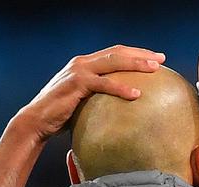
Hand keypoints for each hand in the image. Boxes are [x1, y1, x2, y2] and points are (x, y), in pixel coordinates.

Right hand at [13, 45, 165, 141]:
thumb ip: (100, 97)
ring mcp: (79, 71)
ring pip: (113, 62)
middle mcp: (82, 63)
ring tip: (154, 69)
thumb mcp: (85, 101)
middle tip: (161, 59)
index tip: (155, 58)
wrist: (37, 121)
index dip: (136, 53)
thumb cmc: (62, 115)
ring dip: (136, 64)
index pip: (115, 53)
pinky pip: (104, 84)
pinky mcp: (76, 84)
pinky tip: (136, 95)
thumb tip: (124, 108)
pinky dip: (121, 88)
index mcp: (85, 64)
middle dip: (141, 54)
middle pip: (117, 52)